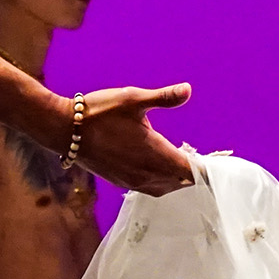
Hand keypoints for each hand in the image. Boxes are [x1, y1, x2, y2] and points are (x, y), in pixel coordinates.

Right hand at [73, 84, 194, 194]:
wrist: (64, 128)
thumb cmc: (99, 112)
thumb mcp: (134, 99)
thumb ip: (163, 97)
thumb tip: (187, 89)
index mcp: (155, 154)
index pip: (191, 171)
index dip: (205, 169)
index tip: (214, 162)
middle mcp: (146, 173)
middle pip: (181, 183)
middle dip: (192, 173)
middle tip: (199, 159)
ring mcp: (132, 180)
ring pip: (165, 188)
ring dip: (175, 179)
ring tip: (179, 162)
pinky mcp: (120, 181)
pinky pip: (149, 189)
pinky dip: (160, 181)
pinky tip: (157, 166)